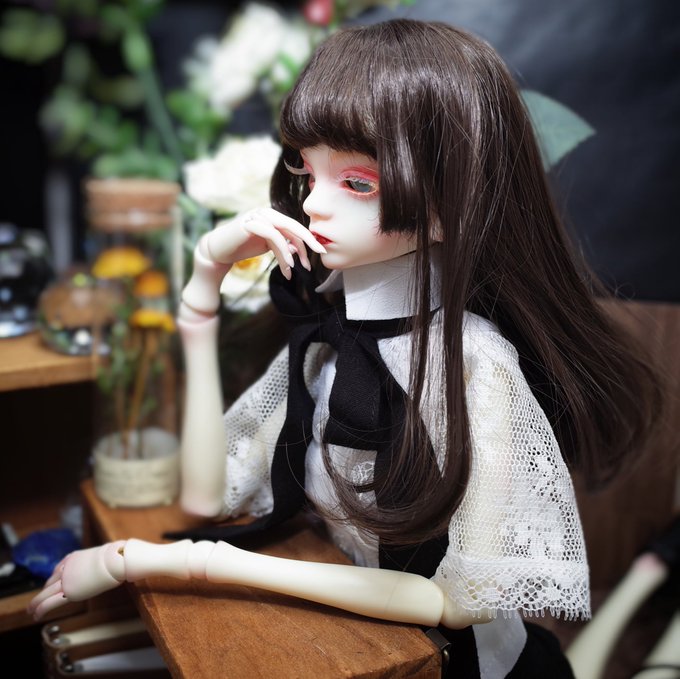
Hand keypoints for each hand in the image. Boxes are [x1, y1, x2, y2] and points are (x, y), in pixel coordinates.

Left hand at [26, 540, 126, 619]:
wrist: (114, 560)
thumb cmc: (115, 558)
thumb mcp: (101, 557)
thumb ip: (97, 563)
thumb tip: (108, 565)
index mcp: (72, 558)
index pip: (57, 570)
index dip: (52, 581)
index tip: (50, 586)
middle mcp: (66, 568)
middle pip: (49, 583)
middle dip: (41, 593)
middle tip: (34, 601)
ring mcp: (66, 579)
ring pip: (45, 593)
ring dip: (36, 603)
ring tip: (31, 610)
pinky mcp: (68, 591)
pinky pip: (51, 601)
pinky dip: (41, 609)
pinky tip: (36, 615)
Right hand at [205, 207, 325, 278]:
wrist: (218, 252)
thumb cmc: (242, 248)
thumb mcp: (267, 247)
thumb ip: (282, 246)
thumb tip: (297, 249)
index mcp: (272, 217)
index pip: (295, 227)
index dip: (308, 240)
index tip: (320, 253)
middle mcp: (266, 213)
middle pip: (293, 225)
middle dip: (309, 240)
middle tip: (321, 252)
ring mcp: (257, 216)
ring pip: (283, 232)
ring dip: (291, 252)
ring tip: (295, 268)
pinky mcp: (249, 223)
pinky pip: (272, 234)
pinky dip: (282, 249)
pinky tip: (287, 263)